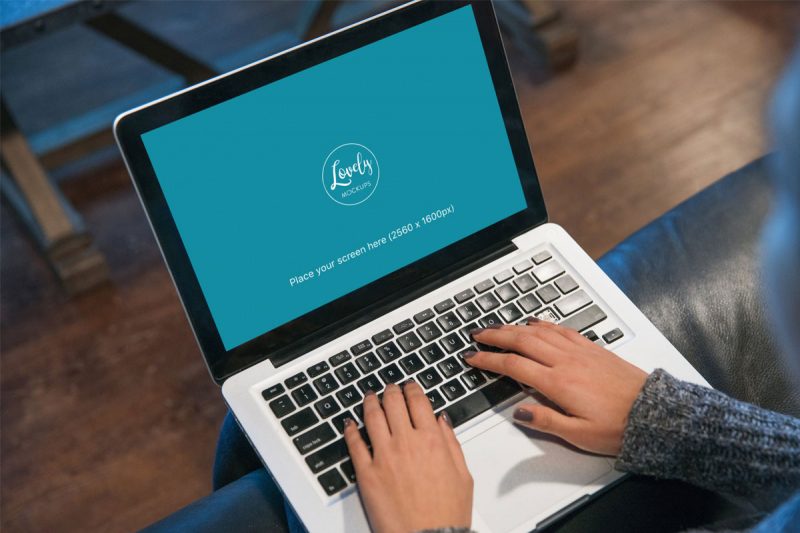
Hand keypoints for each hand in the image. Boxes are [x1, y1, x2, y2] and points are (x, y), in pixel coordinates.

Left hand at [343, 382, 472, 532]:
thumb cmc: (447, 513)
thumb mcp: (463, 475)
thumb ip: (452, 443)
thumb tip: (442, 421)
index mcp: (432, 441)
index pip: (418, 401)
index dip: (412, 389)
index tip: (409, 386)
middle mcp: (406, 443)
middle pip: (393, 403)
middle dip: (390, 391)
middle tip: (389, 388)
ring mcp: (384, 457)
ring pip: (372, 417)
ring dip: (370, 403)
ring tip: (369, 398)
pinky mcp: (367, 473)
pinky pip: (354, 444)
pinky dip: (350, 430)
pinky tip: (350, 424)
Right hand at [465, 320, 647, 455]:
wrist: (653, 413)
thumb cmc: (618, 427)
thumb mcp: (578, 435)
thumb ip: (545, 420)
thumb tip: (518, 411)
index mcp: (557, 383)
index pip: (513, 366)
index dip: (488, 360)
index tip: (473, 358)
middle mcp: (565, 361)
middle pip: (522, 341)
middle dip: (495, 336)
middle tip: (477, 334)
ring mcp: (579, 352)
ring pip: (539, 332)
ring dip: (515, 327)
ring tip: (498, 326)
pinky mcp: (592, 348)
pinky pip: (561, 329)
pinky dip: (543, 324)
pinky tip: (535, 322)